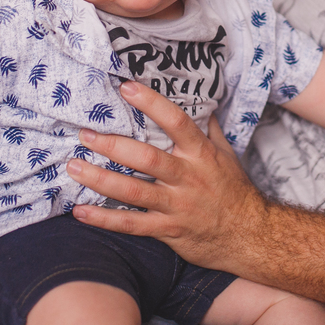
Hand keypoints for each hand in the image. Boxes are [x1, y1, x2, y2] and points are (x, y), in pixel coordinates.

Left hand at [66, 81, 266, 272]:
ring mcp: (176, 206)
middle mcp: (187, 178)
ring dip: (100, 179)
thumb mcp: (227, 154)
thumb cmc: (235, 191)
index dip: (152, 104)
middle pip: (146, 159)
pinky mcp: (167, 230)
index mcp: (201, 154)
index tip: (126, 87)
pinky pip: (131, 225)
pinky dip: (104, 220)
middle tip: (86, 133)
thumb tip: (200, 100)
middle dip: (113, 145)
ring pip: (133, 192)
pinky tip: (80, 212)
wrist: (250, 236)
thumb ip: (209, 128)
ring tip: (74, 166)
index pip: (176, 122)